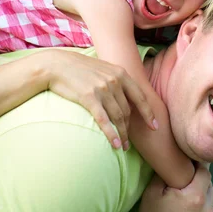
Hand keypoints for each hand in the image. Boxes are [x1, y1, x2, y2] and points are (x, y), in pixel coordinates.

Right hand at [41, 50, 156, 149]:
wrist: (57, 65)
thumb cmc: (80, 68)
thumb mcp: (103, 69)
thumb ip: (116, 79)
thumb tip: (127, 95)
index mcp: (120, 73)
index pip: (140, 97)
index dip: (148, 113)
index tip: (154, 126)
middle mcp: (114, 80)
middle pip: (127, 111)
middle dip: (129, 129)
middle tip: (129, 143)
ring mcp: (102, 89)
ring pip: (118, 117)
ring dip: (122, 135)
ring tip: (123, 147)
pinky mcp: (89, 98)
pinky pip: (104, 120)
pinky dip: (111, 134)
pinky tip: (115, 144)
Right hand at [140, 165, 212, 211]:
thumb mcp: (153, 192)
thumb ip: (166, 173)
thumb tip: (175, 158)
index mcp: (196, 196)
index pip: (205, 171)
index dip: (195, 165)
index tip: (185, 163)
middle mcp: (208, 206)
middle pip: (208, 183)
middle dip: (197, 178)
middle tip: (182, 178)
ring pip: (209, 195)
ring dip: (200, 191)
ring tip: (183, 193)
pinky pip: (208, 207)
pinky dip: (200, 203)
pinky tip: (186, 205)